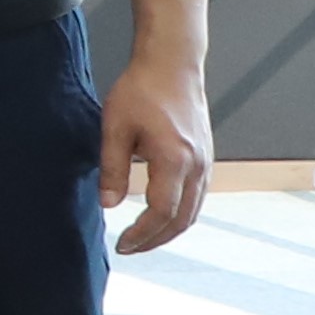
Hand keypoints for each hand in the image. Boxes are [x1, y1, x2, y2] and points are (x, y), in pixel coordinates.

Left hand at [101, 49, 215, 253]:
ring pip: (194, 211)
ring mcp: (207, 163)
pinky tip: (162, 216)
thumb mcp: (115, 128)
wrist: (172, 65)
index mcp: (175, 159)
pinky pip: (198, 197)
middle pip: (182, 219)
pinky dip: (181, 214)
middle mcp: (197, 166)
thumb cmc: (141, 91)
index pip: (161, 212)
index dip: (142, 233)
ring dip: (170, 230)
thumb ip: (112, 168)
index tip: (122, 243)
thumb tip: (108, 205)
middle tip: (130, 248)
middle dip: (156, 239)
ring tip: (143, 238)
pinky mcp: (207, 158)